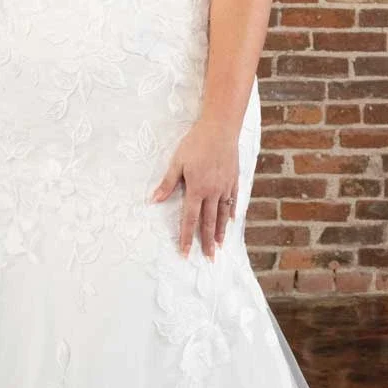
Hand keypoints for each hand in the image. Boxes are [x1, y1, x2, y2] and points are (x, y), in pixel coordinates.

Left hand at [150, 117, 239, 259]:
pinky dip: (232, 211)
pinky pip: (233, 200)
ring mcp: (225, 187)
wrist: (220, 129)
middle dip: (207, 242)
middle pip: (209, 222)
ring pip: (223, 214)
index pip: (190, 220)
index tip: (185, 253)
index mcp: (197, 190)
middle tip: (209, 258)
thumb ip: (168, 183)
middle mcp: (213, 192)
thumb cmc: (195, 143)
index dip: (187, 238)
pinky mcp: (233, 179)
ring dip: (221, 231)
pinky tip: (233, 220)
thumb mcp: (177, 162)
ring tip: (220, 245)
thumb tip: (154, 200)